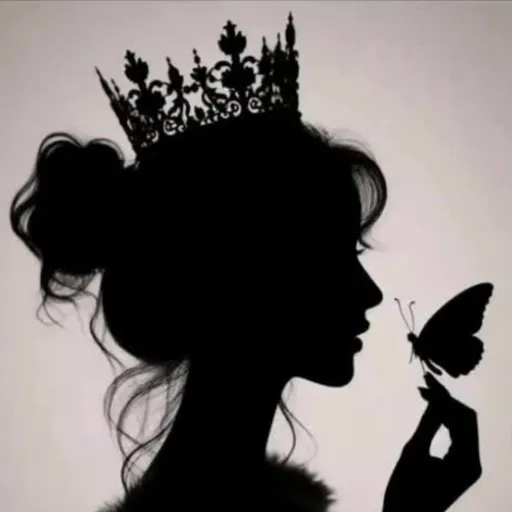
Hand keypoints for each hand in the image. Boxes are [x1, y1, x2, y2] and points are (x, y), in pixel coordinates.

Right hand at [383, 373, 481, 511]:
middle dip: (447, 400)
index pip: (464, 417)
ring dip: (446, 408)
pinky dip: (446, 421)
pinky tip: (431, 410)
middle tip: (423, 385)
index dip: (445, 397)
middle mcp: (474, 462)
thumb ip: (428, 422)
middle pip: (467, 419)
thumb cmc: (406, 488)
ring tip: (424, 392)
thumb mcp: (414, 452)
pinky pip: (458, 436)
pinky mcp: (460, 467)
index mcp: (467, 460)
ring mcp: (468, 465)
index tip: (424, 384)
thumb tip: (436, 396)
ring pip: (463, 426)